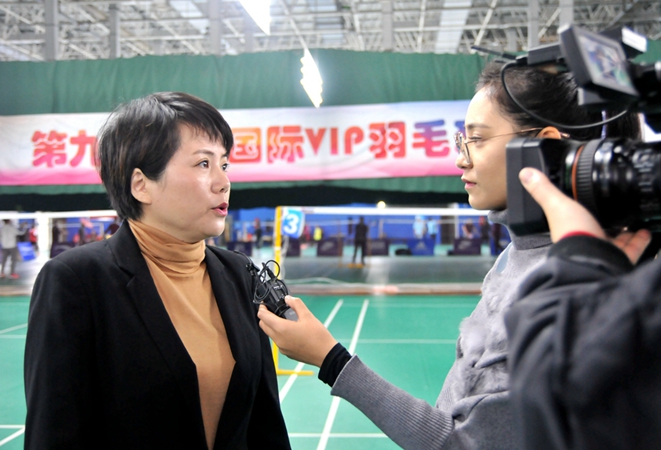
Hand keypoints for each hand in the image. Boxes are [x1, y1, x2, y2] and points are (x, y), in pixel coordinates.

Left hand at [257, 296, 337, 367]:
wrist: (325, 354)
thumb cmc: (318, 335)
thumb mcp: (308, 316)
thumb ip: (296, 304)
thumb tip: (288, 298)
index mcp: (281, 328)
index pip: (263, 316)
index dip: (262, 308)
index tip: (265, 304)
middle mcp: (278, 339)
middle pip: (263, 325)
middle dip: (265, 316)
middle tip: (274, 310)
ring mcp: (281, 347)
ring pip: (270, 334)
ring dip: (272, 325)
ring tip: (284, 319)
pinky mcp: (286, 353)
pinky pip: (277, 341)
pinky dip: (279, 334)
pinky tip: (290, 331)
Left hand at [519, 168, 650, 263]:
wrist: (593, 258)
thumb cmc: (572, 234)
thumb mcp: (556, 205)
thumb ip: (543, 190)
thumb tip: (525, 173)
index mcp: (568, 229)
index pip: (573, 220)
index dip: (578, 212)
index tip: (585, 201)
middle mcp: (584, 241)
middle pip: (596, 230)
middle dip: (604, 221)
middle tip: (612, 210)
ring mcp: (602, 250)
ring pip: (614, 239)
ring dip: (622, 230)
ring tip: (630, 219)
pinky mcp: (618, 257)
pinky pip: (631, 247)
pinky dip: (638, 239)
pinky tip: (643, 230)